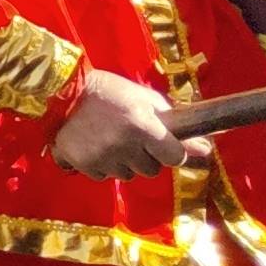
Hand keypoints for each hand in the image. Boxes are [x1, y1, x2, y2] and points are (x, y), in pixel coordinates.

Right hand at [48, 67, 204, 179]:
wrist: (60, 90)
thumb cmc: (108, 90)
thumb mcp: (143, 98)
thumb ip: (173, 121)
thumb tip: (205, 148)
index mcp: (143, 126)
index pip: (174, 157)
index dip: (170, 151)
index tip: (162, 144)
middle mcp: (124, 145)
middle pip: (151, 170)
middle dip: (145, 156)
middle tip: (129, 136)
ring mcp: (102, 157)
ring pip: (127, 175)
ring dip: (123, 162)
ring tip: (108, 139)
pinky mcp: (81, 163)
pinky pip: (102, 175)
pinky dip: (100, 165)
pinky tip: (92, 145)